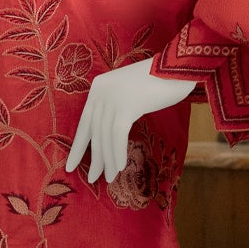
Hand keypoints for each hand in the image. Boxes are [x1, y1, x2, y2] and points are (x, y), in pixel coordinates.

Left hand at [65, 58, 192, 184]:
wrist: (177, 69)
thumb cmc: (158, 82)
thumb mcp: (129, 92)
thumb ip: (116, 107)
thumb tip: (108, 136)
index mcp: (98, 87)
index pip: (84, 122)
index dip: (78, 146)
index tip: (71, 166)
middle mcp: (101, 91)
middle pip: (94, 132)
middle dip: (94, 158)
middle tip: (92, 178)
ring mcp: (113, 98)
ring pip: (105, 136)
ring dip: (107, 160)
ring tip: (109, 178)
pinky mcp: (127, 105)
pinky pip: (118, 135)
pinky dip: (118, 152)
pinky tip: (120, 167)